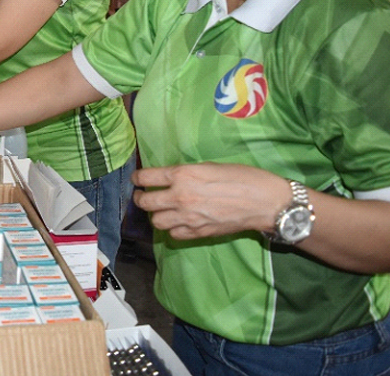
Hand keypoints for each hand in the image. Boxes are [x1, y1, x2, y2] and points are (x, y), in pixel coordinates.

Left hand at [132, 163, 289, 240]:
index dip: (137, 178)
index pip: (146, 178)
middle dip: (140, 198)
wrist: (265, 202)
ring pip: (156, 221)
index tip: (137, 179)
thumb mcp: (209, 166)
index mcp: (182, 175)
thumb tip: (170, 177)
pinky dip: (173, 228)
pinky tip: (178, 222)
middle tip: (143, 196)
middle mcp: (180, 196)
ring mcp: (188, 217)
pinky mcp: (198, 233)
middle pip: (144, 202)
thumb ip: (186, 173)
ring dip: (156, 215)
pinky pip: (174, 234)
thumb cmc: (242, 177)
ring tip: (162, 210)